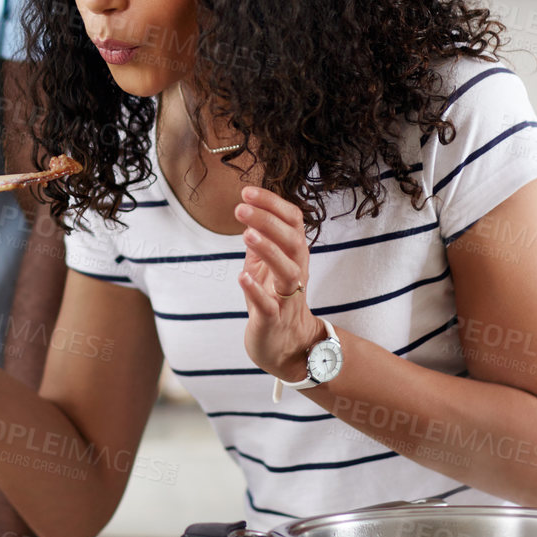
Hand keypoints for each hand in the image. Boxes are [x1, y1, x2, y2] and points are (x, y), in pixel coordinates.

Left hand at [235, 186, 326, 381]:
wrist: (284, 345)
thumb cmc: (272, 298)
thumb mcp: (266, 263)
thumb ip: (261, 237)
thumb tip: (248, 207)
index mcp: (295, 255)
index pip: (293, 221)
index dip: (272, 204)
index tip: (247, 192)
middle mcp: (296, 273)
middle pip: (292, 241)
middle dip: (268, 222)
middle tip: (240, 209)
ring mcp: (286, 298)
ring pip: (287, 271)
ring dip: (268, 251)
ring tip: (246, 235)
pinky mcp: (272, 320)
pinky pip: (268, 305)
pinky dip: (256, 290)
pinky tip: (242, 276)